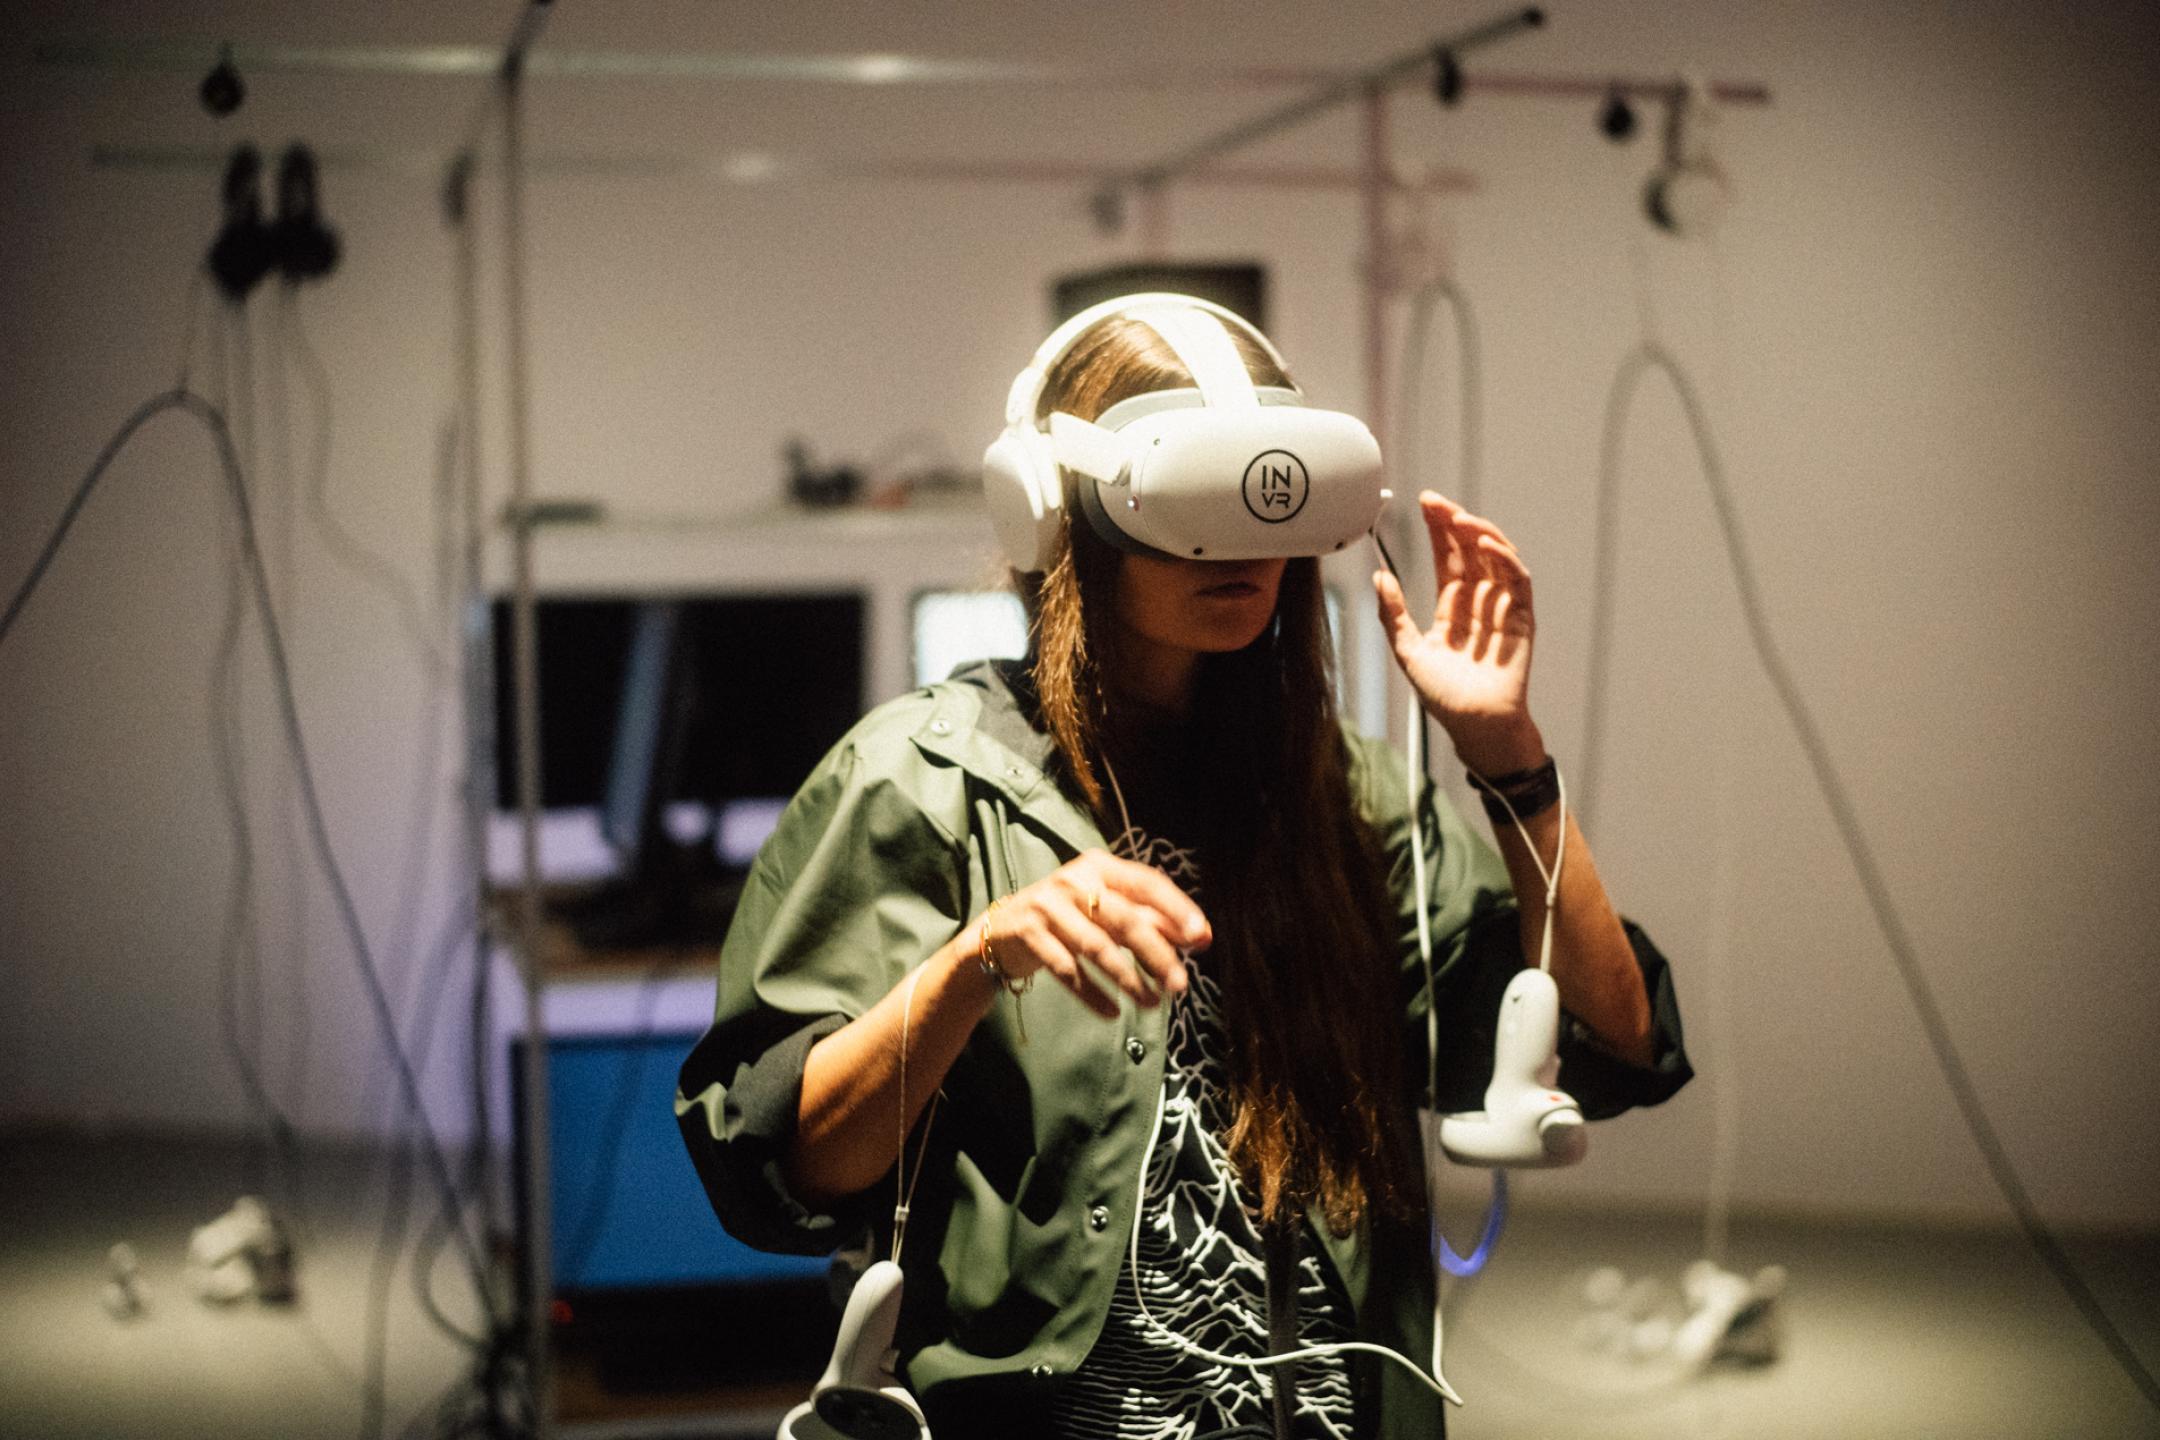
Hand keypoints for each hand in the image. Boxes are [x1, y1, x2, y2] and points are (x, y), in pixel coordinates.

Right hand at [981, 850, 1208, 1018]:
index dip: (1176, 908)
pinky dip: (1092, 994)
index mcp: (1100, 867)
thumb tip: (1203, 937)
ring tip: (1153, 1004)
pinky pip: (1067, 970)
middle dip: (1157, 954)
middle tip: (1181, 984)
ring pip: (1098, 946)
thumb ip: (1152, 921)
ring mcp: (1049, 906)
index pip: (1146, 883)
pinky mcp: (1029, 933)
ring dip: (1129, 979)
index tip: (1200, 936)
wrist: (1001, 929)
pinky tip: (1113, 1012)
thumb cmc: (1069, 917)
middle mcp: (1074, 881)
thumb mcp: (1107, 912)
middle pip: (1125, 919)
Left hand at [1374, 491, 1545, 775]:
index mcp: (1453, 607)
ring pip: (1496, 558)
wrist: (1474, 726)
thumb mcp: (1408, 651)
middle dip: (1455, 523)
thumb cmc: (1443, 696)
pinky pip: (1518, 581)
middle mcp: (1479, 602)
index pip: (1448, 558)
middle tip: (1436, 502)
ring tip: (1458, 519)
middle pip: (1471, 551)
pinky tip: (1486, 545)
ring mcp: (1503, 608)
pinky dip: (1505, 559)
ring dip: (1480, 534)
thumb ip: (1393, 614)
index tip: (1424, 504)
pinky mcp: (1523, 619)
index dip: (1438, 531)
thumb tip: (1378, 575)